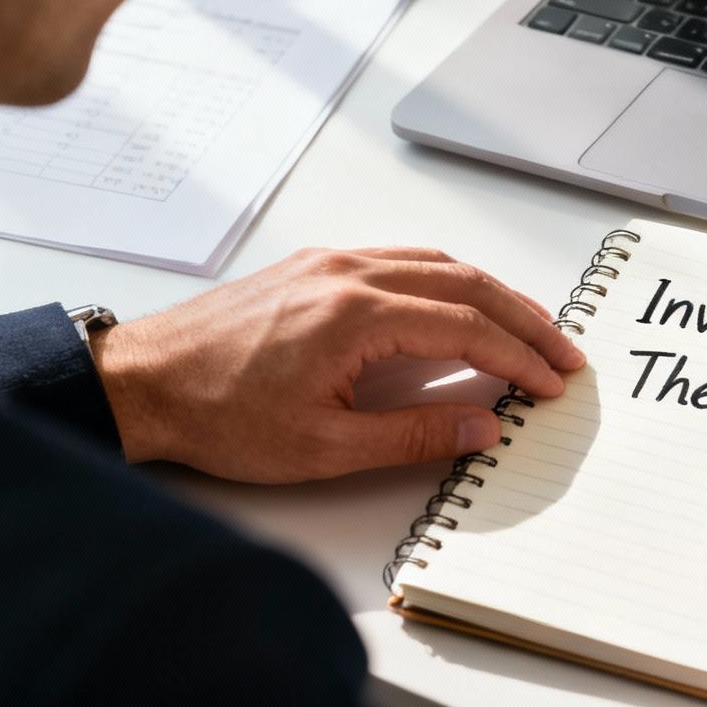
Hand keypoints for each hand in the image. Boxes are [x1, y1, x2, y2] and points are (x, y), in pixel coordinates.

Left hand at [88, 246, 584, 482]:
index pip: (465, 327)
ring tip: (528, 329)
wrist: (143, 382)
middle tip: (564, 352)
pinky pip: (401, 259)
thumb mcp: (323, 447)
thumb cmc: (217, 414)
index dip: (519, 357)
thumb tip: (482, 427)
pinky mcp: (314, 265)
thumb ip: (413, 436)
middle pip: (465, 284)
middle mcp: (348, 273)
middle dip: (524, 318)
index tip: (550, 384)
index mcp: (354, 315)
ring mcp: (330, 262)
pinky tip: (461, 304)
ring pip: (437, 263)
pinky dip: (448, 280)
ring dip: (491, 294)